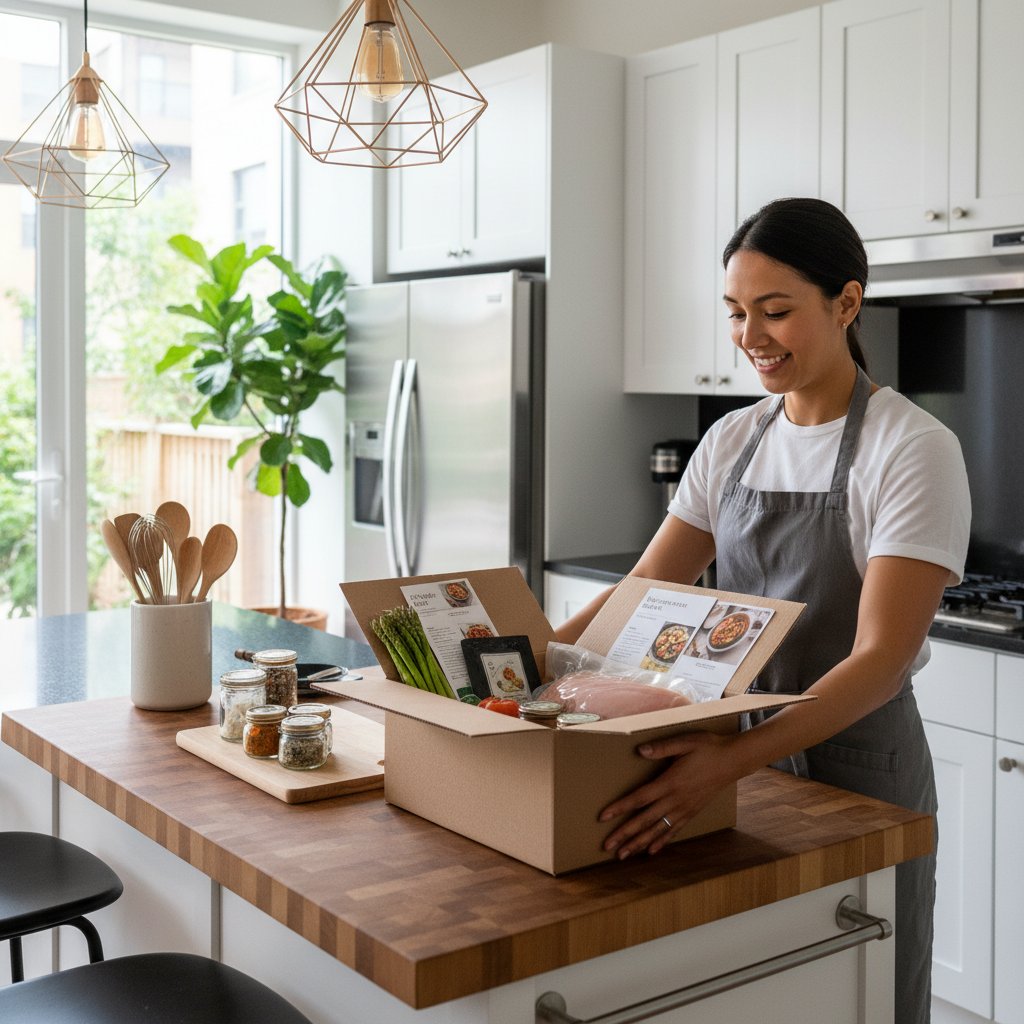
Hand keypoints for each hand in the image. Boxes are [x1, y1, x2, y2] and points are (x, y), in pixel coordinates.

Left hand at [599, 731, 740, 858]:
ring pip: (657, 830)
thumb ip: (662, 747)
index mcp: (670, 782)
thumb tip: (640, 750)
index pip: (639, 798)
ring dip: (639, 843)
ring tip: (623, 855)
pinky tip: (651, 851)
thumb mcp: (685, 742)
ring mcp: (685, 809)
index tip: (603, 817)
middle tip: (607, 846)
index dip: (620, 808)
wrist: (734, 760)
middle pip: (644, 820)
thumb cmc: (708, 747)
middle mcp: (676, 800)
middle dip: (624, 834)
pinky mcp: (692, 812)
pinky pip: (674, 830)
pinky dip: (661, 842)